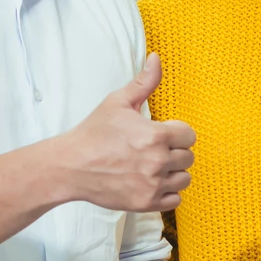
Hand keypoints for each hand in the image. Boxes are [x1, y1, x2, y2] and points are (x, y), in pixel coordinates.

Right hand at [54, 54, 196, 212]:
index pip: (189, 136)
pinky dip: (167, 192)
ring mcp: (152, 184)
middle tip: (156, 150)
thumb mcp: (118, 102)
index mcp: (156, 135)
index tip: (163, 134)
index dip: (177, 133)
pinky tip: (153, 182)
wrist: (71, 166)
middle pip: (188, 157)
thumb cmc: (93, 133)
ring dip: (174, 172)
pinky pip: (174, 200)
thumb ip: (144, 82)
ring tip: (155, 166)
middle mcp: (158, 161)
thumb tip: (156, 58)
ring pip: (184, 179)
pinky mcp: (145, 202)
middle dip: (175, 152)